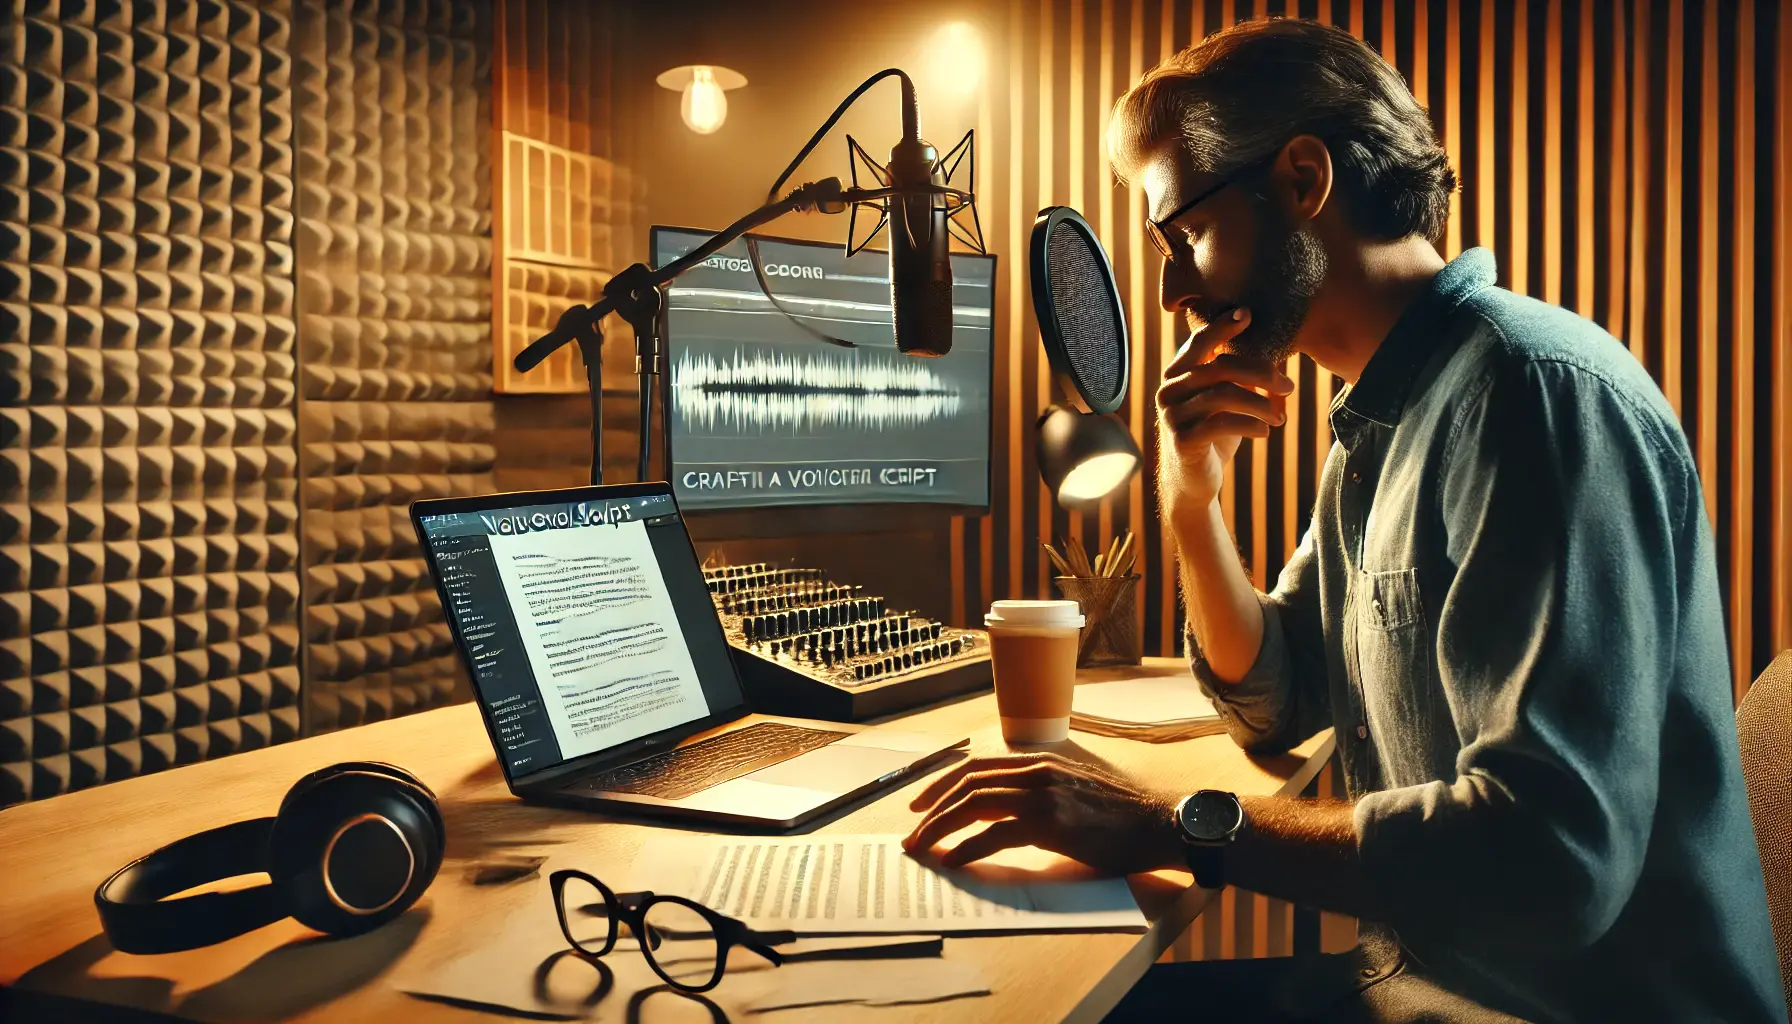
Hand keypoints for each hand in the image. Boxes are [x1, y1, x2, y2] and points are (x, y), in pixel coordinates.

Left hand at [901, 753, 1183, 874]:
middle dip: (932, 809)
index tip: (921, 804)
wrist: (1158, 823)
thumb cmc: (1118, 815)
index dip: (942, 784)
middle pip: (967, 784)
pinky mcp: (1051, 824)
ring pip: (974, 805)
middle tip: (913, 833)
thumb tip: (999, 811)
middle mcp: (1036, 772)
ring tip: (924, 849)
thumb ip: (1037, 792)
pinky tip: (955, 862)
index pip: (976, 766)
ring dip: (941, 828)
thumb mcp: (1071, 790)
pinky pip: (996, 834)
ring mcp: (1043, 796)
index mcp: (1038, 762)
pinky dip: (969, 848)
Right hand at [1155, 308, 1293, 519]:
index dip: (1222, 326)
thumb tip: (1271, 353)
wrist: (1192, 481)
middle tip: (1288, 386)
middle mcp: (1169, 391)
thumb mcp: (1222, 402)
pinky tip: (1266, 432)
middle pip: (1219, 367)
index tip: (1247, 314)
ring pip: (1223, 395)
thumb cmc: (1212, 435)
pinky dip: (1251, 425)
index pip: (1199, 342)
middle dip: (1260, 373)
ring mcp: (1173, 415)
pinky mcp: (1183, 440)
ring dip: (1260, 404)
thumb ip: (1234, 378)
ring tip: (1280, 416)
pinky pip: (1222, 423)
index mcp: (1177, 375)